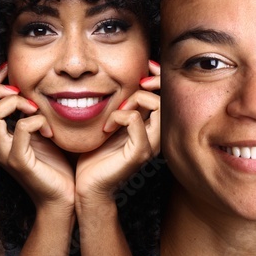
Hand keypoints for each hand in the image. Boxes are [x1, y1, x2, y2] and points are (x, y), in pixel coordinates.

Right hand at [0, 64, 75, 209]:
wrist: (62, 198)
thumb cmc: (56, 168)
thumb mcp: (43, 136)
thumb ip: (35, 117)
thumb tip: (39, 94)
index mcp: (2, 138)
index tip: (10, 72)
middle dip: (1, 90)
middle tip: (21, 90)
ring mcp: (6, 154)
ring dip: (16, 104)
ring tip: (34, 108)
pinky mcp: (19, 161)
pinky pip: (21, 130)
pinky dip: (35, 122)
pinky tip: (48, 131)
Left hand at [74, 60, 160, 202]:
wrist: (87, 188)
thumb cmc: (94, 157)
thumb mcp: (110, 124)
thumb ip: (120, 106)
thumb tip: (119, 81)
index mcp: (152, 128)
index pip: (167, 96)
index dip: (161, 78)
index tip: (147, 67)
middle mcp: (156, 136)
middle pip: (168, 98)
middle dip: (153, 83)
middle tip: (137, 81)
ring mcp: (149, 145)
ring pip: (158, 107)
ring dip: (136, 99)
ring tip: (119, 107)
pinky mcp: (138, 153)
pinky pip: (136, 121)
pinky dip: (121, 115)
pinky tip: (107, 125)